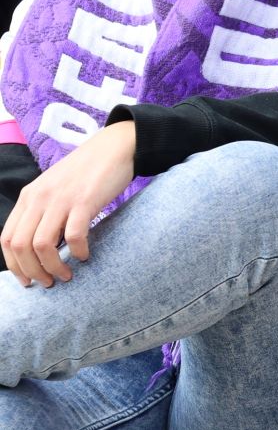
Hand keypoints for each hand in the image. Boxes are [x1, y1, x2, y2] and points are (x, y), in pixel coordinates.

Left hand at [1, 119, 134, 286]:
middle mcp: (39, 198)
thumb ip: (43, 211)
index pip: (7, 238)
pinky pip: (73, 236)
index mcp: (28, 196)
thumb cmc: (88, 171)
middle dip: (32, 271)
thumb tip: (41, 247)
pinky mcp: (84, 201)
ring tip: (66, 274)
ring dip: (53, 267)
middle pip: (21, 246)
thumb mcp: (54, 188)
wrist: (115, 146)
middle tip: (47, 283)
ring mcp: (61, 199)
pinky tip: (86, 255)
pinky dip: (78, 251)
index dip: (14, 265)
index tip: (27, 279)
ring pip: (42, 245)